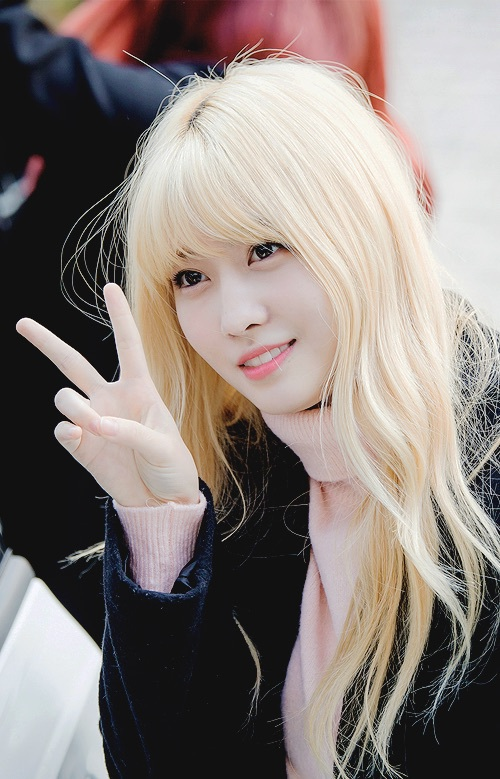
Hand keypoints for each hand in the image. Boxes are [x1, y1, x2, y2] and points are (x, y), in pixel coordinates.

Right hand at [16, 283, 199, 506]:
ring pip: (64, 398)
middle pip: (73, 363)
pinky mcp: (81, 446)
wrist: (161, 500)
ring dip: (75, 408)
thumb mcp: (163, 446)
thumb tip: (96, 425)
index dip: (119, 316)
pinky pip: (62, 430)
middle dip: (47, 343)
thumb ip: (132, 432)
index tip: (110, 286)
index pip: (128, 345)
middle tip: (22, 324)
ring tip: (96, 427)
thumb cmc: (171, 465)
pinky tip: (79, 436)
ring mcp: (92, 421)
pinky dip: (66, 431)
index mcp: (139, 389)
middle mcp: (111, 398)